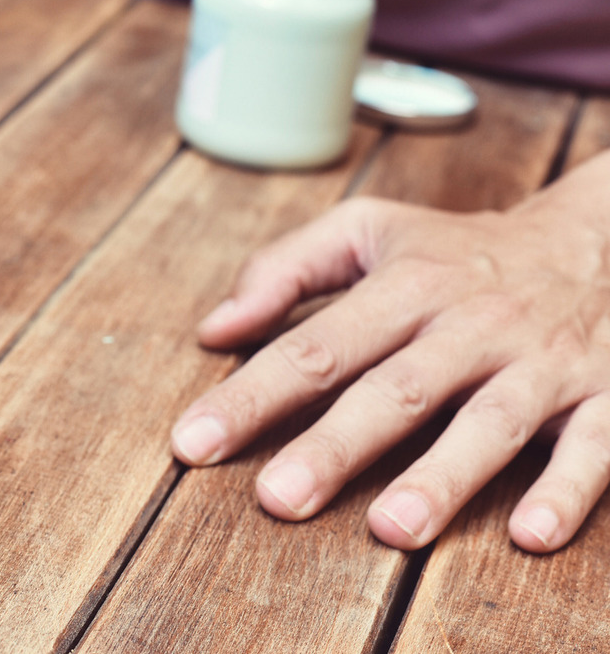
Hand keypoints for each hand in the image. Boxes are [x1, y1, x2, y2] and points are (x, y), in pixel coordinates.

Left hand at [171, 156, 609, 551]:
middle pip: (396, 390)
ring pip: (489, 422)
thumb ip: (284, 271)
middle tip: (279, 498)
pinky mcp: (607, 396)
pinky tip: (531, 533)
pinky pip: (594, 446)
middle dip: (335, 445)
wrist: (602, 237)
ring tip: (390, 529)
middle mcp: (471, 324)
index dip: (252, 395)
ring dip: (442, 475)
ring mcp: (542, 362)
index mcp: (406, 286)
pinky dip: (566, 488)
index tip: (193, 441)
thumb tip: (212, 329)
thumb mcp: (370, 230)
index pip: (315, 347)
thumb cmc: (460, 249)